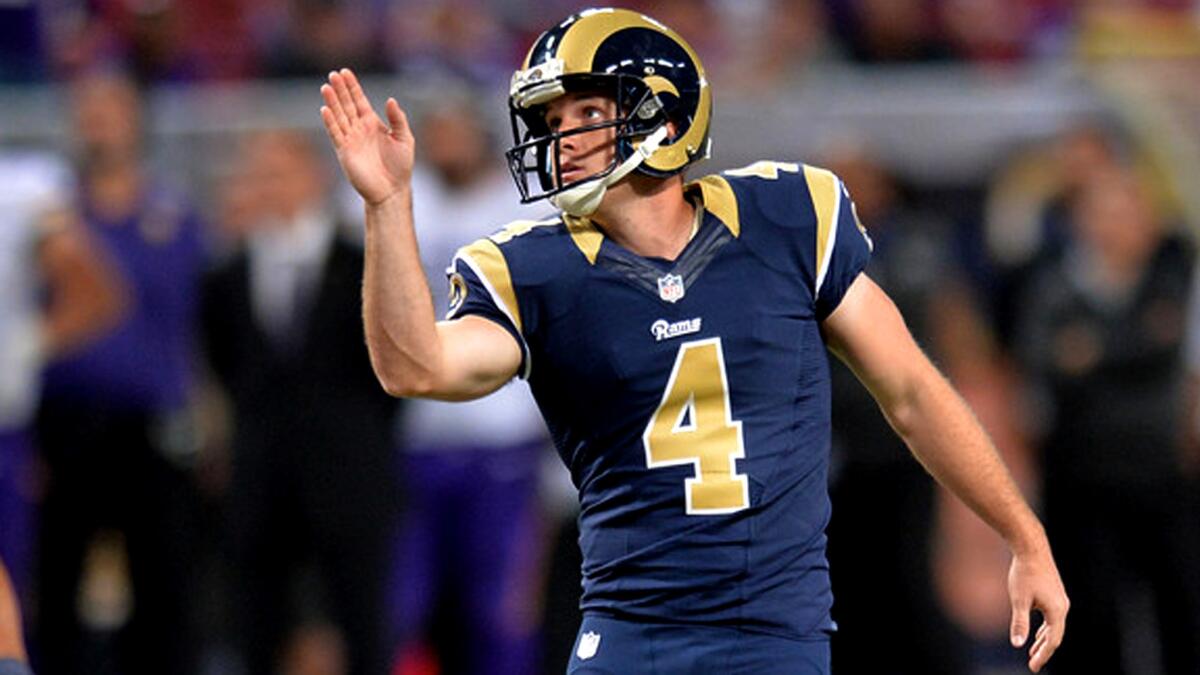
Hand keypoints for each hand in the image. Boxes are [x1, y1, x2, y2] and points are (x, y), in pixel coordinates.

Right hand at [319, 68, 413, 205]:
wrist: (392, 190)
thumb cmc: (400, 166)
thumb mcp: (405, 139)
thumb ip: (398, 119)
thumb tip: (390, 99)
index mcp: (372, 123)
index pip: (359, 100)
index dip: (352, 86)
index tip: (345, 72)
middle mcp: (359, 129)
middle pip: (347, 105)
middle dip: (340, 90)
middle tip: (333, 74)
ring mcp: (350, 139)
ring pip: (339, 116)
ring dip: (332, 102)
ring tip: (326, 87)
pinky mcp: (345, 152)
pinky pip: (336, 134)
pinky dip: (330, 122)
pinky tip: (325, 109)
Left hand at [1008, 544, 1068, 671]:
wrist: (1031, 548)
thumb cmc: (1024, 573)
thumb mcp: (1019, 600)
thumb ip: (1019, 623)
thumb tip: (1017, 644)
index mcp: (1057, 611)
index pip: (1052, 641)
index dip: (1042, 656)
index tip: (1032, 667)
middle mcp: (1063, 606)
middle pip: (1055, 636)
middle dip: (1043, 651)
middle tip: (1032, 664)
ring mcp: (1060, 600)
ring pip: (1054, 626)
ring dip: (1044, 640)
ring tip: (1033, 652)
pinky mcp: (1055, 594)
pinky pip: (1052, 618)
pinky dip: (1045, 629)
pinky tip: (1038, 634)